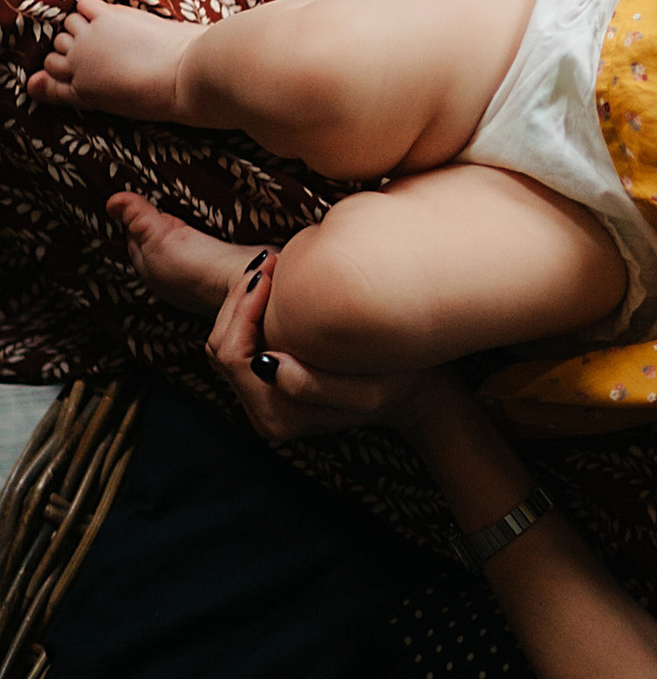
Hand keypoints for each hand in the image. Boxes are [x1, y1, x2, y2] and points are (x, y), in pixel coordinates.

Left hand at [206, 244, 409, 446]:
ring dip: (240, 303)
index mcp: (277, 416)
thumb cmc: (397, 382)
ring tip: (269, 267)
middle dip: (237, 301)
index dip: (242, 312)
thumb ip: (313, 386)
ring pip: (224, 344)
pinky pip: (240, 343)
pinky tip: (273, 286)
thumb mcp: (368, 391)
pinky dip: (248, 311)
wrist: (413, 393)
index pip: (233, 357)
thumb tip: (264, 363)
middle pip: (221, 349)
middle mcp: (261, 413)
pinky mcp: (267, 383)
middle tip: (267, 261)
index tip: (269, 274)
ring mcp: (261, 399)